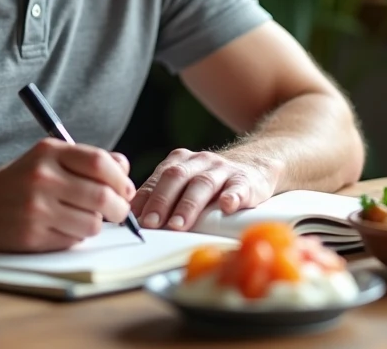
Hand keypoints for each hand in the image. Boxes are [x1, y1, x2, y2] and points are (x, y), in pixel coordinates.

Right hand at [0, 138, 134, 251]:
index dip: (120, 178)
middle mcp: (43, 178)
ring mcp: (37, 208)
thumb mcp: (48, 158)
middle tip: (119, 211)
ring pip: (92, 223)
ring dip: (96, 224)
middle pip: (103, 196)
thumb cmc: (21, 181)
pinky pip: (74, 240)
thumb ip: (86, 161)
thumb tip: (125, 172)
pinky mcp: (33, 235)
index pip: (100, 162)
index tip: (124, 188)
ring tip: (82, 218)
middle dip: (120, 208)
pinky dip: (77, 236)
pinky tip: (62, 228)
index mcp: (49, 153)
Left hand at [132, 148, 275, 230]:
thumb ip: (161, 196)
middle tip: (151, 224)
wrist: (255, 164)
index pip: (157, 179)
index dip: (144, 199)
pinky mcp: (246, 181)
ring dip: (188, 205)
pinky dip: (233, 197)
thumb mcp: (184, 183)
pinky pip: (239, 187)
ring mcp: (223, 170)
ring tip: (178, 225)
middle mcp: (199, 161)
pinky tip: (227, 206)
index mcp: (179, 162)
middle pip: (176, 177)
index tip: (133, 219)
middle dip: (161, 201)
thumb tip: (132, 220)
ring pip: (203, 183)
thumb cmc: (211, 183)